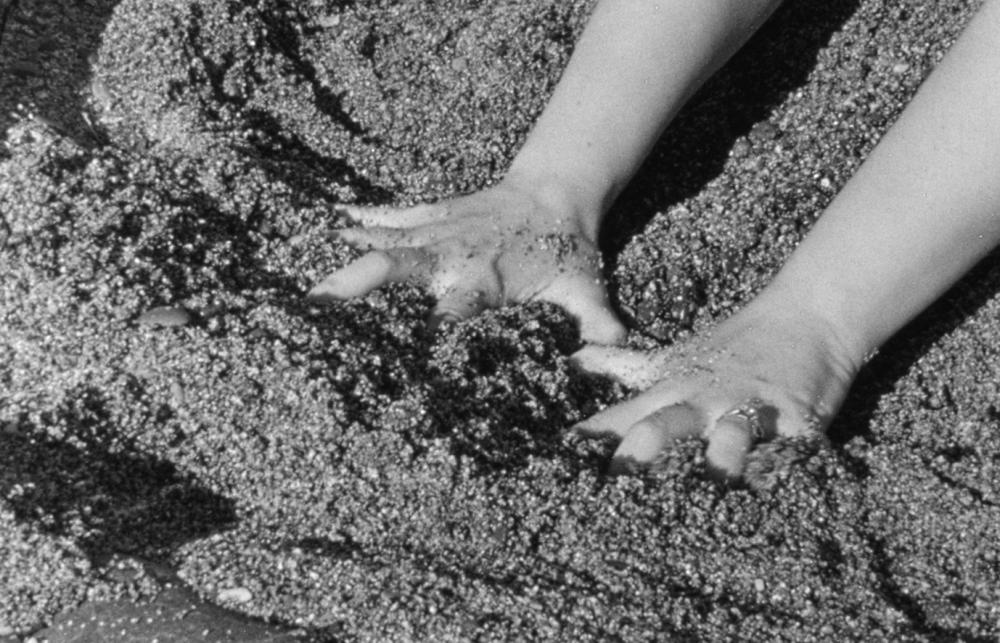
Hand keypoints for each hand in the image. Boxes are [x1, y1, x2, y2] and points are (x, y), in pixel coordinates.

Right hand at [307, 182, 626, 344]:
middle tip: (315, 307)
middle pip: (395, 267)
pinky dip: (358, 220)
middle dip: (356, 285)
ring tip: (299, 280)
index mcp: (483, 282)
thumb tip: (614, 361)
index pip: (448, 318)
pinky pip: (388, 217)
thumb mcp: (586, 293)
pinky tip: (324, 222)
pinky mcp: (428, 215)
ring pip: (380, 242)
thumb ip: (596, 329)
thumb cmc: (569, 252)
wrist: (557, 193)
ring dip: (342, 259)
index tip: (395, 367)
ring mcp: (435, 232)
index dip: (423, 341)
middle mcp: (449, 256)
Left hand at [571, 306, 859, 479]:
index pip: (622, 415)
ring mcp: (749, 408)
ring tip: (704, 495)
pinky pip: (789, 452)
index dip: (593, 437)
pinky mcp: (796, 421)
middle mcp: (704, 400)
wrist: (807, 317)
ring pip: (728, 439)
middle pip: (665, 426)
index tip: (558, 463)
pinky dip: (781, 474)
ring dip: (716, 466)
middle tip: (617, 486)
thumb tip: (572, 361)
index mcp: (671, 389)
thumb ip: (622, 365)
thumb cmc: (732, 345)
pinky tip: (773, 498)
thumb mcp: (672, 357)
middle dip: (641, 454)